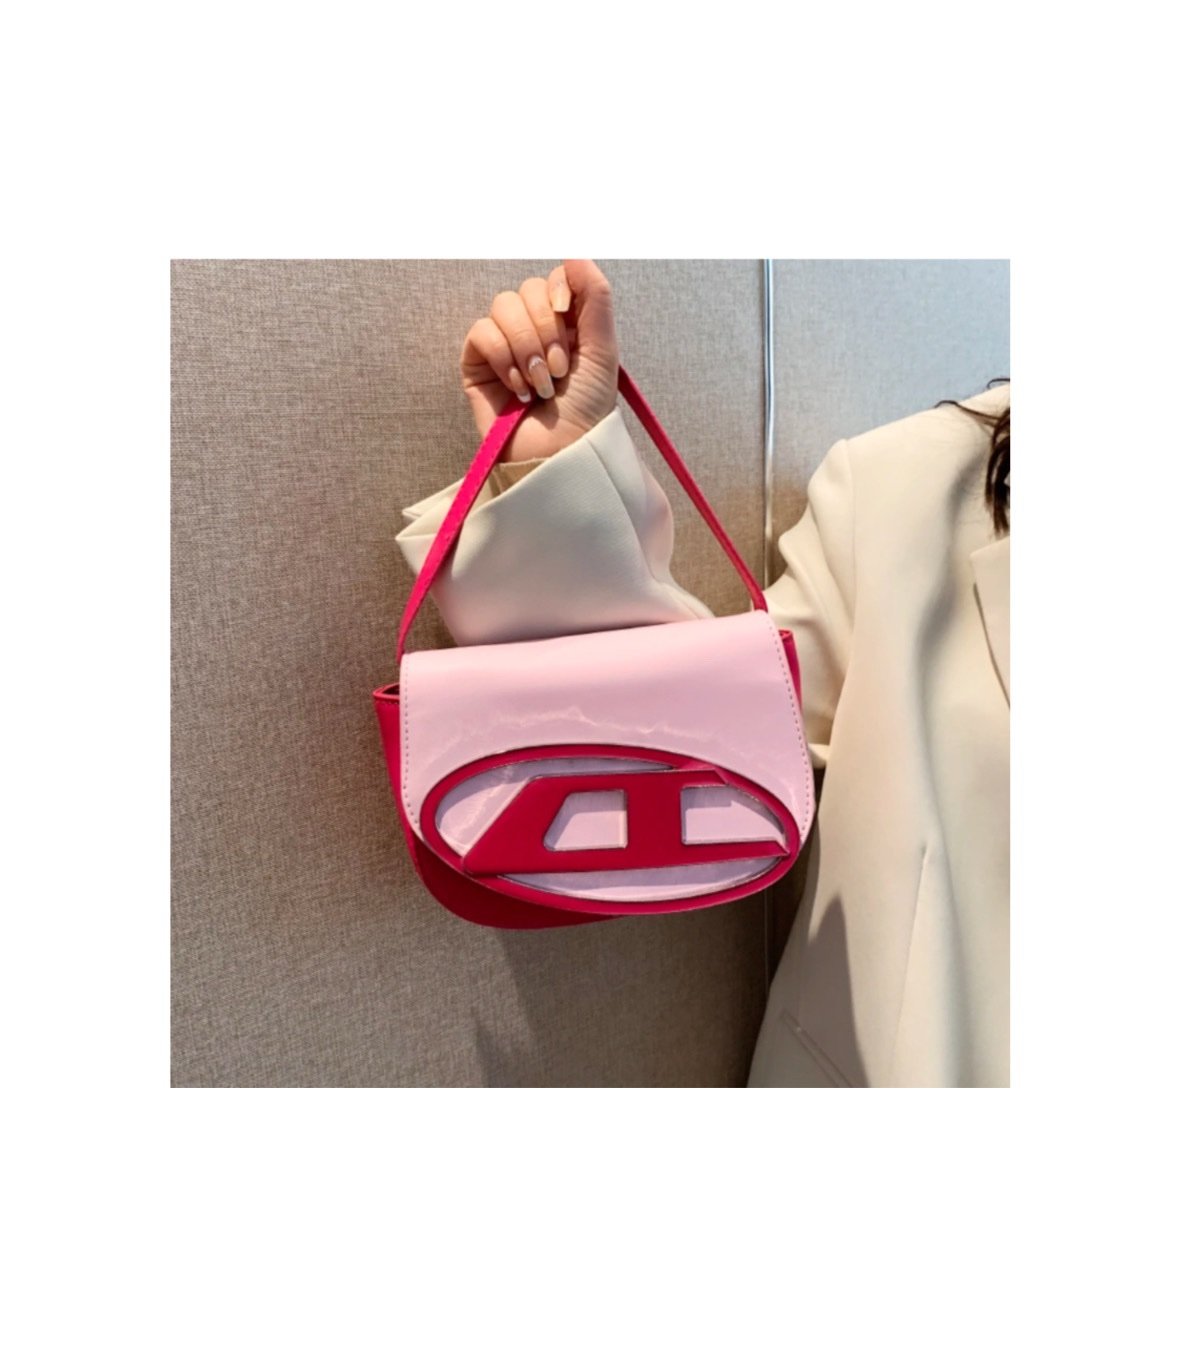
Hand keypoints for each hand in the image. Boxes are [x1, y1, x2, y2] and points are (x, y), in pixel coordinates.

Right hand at [460, 259, 619, 461]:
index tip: (568, 317)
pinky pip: (481, 332)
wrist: (560, 454)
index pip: (554, 278)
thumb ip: (595, 298)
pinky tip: (517, 389)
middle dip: (547, 330)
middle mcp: (533, 329)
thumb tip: (575, 254)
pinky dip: (502, 358)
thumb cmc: (585, 411)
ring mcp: (503, 345)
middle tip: (559, 370)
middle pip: (527, 289)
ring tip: (540, 384)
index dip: (560, 290)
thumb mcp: (603, 351)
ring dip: (527, 346)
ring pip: (503, 306)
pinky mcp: (477, 364)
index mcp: (565, 323)